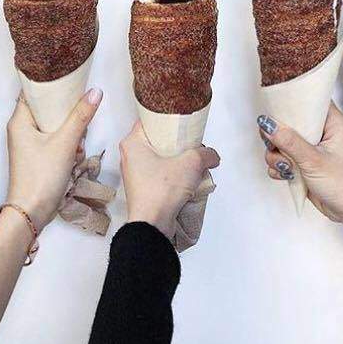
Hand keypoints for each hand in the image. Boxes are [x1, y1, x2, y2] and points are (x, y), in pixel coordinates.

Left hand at [6, 88, 102, 231]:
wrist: (31, 213)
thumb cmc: (40, 177)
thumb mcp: (65, 142)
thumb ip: (81, 116)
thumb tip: (94, 92)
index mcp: (19, 120)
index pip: (33, 91)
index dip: (50, 84)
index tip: (69, 79)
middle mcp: (21, 130)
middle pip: (47, 108)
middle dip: (67, 113)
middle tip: (78, 119)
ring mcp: (29, 144)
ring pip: (54, 126)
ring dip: (70, 132)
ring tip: (76, 144)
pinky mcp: (37, 157)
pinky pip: (55, 141)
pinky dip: (67, 145)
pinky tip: (74, 156)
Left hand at [119, 122, 219, 239]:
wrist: (153, 225)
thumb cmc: (161, 191)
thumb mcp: (191, 164)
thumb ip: (206, 154)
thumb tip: (212, 156)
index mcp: (132, 143)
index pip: (149, 119)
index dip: (168, 117)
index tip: (183, 119)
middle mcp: (130, 156)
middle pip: (157, 139)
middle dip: (177, 142)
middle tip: (192, 142)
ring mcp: (135, 174)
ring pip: (160, 158)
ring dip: (178, 160)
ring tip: (194, 162)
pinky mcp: (143, 188)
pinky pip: (161, 174)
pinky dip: (174, 174)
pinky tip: (189, 178)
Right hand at [259, 104, 342, 225]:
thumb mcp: (314, 161)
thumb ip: (290, 141)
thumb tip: (268, 124)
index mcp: (332, 123)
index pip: (310, 100)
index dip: (292, 102)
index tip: (276, 108)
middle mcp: (321, 133)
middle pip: (289, 122)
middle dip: (277, 136)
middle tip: (278, 146)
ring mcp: (311, 148)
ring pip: (281, 142)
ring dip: (277, 155)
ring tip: (287, 167)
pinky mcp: (303, 163)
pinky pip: (281, 159)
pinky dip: (279, 168)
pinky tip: (288, 176)